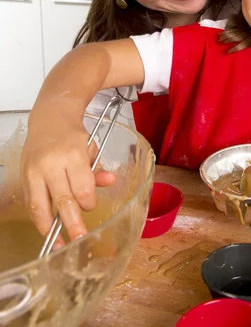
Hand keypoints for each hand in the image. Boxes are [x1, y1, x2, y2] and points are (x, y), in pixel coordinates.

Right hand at [21, 117, 115, 245]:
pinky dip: (38, 218)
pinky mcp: (23, 177)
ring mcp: (34, 172)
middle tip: (80, 239)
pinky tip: (47, 230)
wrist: (49, 119)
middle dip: (72, 223)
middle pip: (63, 200)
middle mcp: (51, 164)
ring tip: (58, 246)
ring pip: (40, 206)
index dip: (88, 202)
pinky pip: (31, 203)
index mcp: (72, 155)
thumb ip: (96, 170)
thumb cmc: (72, 136)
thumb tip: (111, 181)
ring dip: (49, 229)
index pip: (82, 188)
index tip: (90, 206)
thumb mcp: (90, 148)